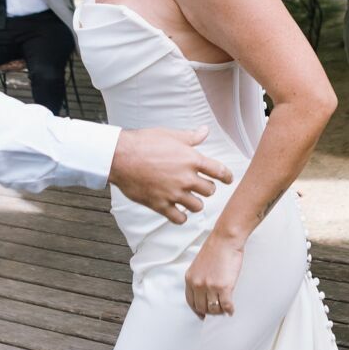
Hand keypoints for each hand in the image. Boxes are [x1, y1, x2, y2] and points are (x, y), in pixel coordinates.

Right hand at [109, 126, 231, 224]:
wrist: (120, 157)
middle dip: (207, 188)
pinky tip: (177, 211)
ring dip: (195, 203)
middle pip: (210, 191)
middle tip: (201, 186)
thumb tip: (204, 131)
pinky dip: (181, 217)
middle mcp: (186, 178)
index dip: (227, 176)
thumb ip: (190, 137)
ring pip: (197, 206)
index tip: (228, 180)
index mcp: (191, 159)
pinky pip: (179, 218)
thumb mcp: (170, 135)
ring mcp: (173, 193)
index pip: (219, 171)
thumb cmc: (144, 143)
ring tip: (189, 199)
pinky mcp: (160, 205)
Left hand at [186, 231, 244, 318]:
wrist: (225, 240)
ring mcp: (210, 287)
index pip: (191, 301)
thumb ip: (199, 279)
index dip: (197, 310)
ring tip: (225, 309)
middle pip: (202, 307)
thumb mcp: (199, 265)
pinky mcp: (223, 287)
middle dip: (210, 312)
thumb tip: (205, 293)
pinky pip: (226, 305)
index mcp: (190, 278)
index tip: (202, 314)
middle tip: (217, 311)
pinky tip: (231, 309)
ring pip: (214, 309)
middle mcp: (198, 284)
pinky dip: (230, 310)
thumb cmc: (216, 248)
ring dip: (220, 311)